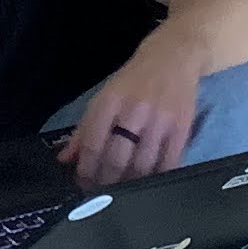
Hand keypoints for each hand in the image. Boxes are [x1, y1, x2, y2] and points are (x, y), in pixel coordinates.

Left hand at [60, 34, 204, 187]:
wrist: (174, 56)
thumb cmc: (134, 79)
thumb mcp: (105, 96)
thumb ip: (85, 129)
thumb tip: (65, 159)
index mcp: (110, 100)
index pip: (93, 142)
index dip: (85, 169)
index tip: (82, 183)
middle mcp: (134, 109)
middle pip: (117, 158)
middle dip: (106, 181)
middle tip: (102, 193)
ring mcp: (161, 119)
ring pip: (142, 165)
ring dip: (130, 183)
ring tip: (123, 190)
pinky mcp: (182, 127)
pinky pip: (169, 163)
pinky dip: (156, 177)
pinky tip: (148, 182)